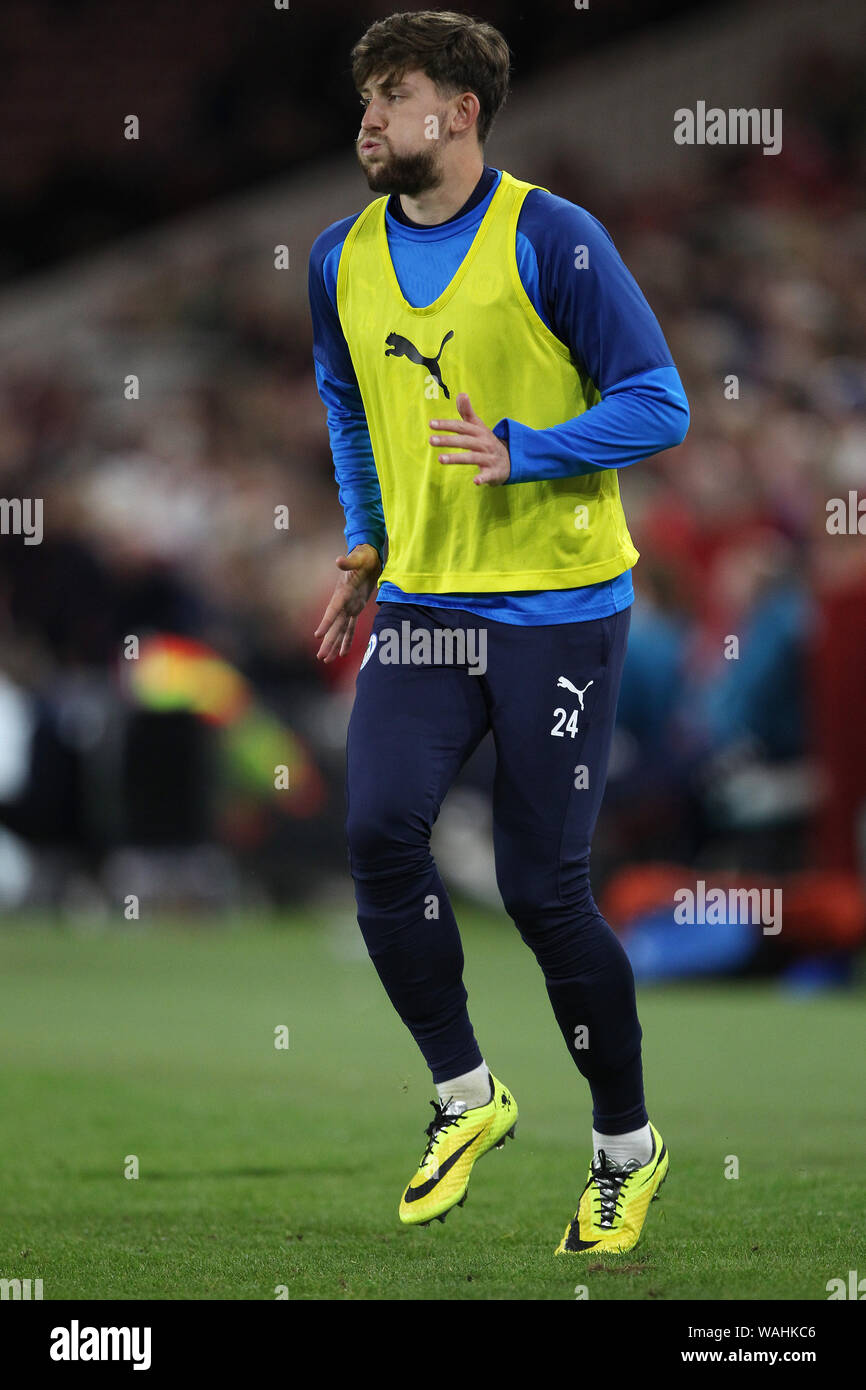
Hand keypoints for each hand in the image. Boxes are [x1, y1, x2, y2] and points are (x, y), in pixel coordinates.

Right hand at [314, 543, 381, 661]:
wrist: (367, 556)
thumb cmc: (363, 556)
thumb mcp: (358, 558)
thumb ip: (348, 562)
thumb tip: (338, 560)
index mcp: (342, 593)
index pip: (332, 611)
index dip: (326, 623)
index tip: (317, 635)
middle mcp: (342, 603)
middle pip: (334, 626)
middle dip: (328, 642)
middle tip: (320, 657)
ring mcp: (348, 606)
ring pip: (340, 630)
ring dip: (334, 645)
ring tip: (326, 659)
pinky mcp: (356, 608)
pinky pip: (351, 627)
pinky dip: (347, 640)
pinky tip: (342, 653)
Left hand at [430, 392, 510, 484]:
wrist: (510, 460)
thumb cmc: (487, 442)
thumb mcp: (479, 427)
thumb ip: (467, 412)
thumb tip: (461, 394)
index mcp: (479, 432)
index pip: (461, 426)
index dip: (446, 425)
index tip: (431, 424)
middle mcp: (484, 444)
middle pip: (465, 441)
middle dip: (448, 440)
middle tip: (431, 440)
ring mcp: (490, 458)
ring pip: (472, 458)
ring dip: (457, 458)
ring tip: (440, 459)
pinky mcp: (494, 472)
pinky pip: (488, 475)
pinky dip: (483, 478)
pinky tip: (475, 481)